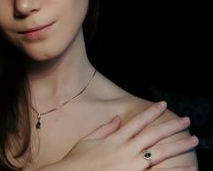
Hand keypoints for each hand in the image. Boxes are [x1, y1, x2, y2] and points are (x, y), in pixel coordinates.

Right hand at [37, 101, 197, 170]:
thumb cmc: (77, 160)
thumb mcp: (88, 140)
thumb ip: (105, 129)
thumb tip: (117, 119)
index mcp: (115, 138)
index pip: (138, 121)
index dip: (151, 112)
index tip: (163, 105)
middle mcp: (125, 149)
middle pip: (153, 134)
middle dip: (171, 126)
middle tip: (187, 121)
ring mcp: (131, 165)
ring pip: (159, 152)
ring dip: (177, 144)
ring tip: (193, 139)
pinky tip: (187, 168)